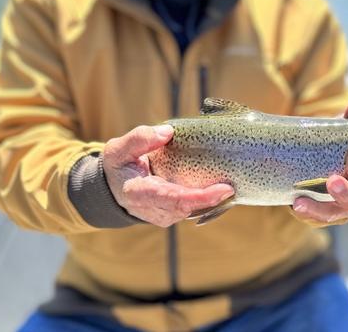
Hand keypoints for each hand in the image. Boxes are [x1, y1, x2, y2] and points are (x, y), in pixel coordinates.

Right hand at [103, 125, 234, 227]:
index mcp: (139, 194)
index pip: (174, 199)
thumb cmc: (119, 165)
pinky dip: (208, 199)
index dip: (200, 197)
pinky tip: (221, 187)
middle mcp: (153, 210)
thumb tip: (168, 132)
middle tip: (233, 185)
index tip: (224, 189)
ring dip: (213, 200)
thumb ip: (140, 139)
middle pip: (188, 208)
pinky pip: (193, 209)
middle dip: (213, 199)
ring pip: (193, 211)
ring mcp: (164, 216)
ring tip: (231, 184)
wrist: (114, 188)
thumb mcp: (119, 148)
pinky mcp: (173, 215)